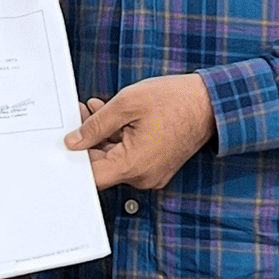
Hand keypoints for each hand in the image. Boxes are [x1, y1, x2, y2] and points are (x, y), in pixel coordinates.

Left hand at [65, 73, 215, 191]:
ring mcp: (152, 173)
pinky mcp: (157, 167)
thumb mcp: (126, 104)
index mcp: (133, 165)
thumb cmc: (175, 101)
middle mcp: (143, 177)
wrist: (211, 103)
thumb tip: (74, 141)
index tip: (67, 141)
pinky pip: (130, 158)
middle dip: (88, 140)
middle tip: (82, 113)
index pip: (92, 175)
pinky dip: (119, 140)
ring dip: (103, 136)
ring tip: (98, 109)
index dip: (75, 157)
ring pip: (115, 160)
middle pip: (102, 166)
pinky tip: (115, 118)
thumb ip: (96, 125)